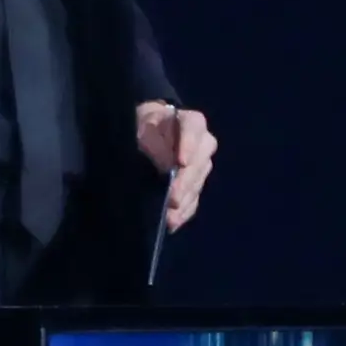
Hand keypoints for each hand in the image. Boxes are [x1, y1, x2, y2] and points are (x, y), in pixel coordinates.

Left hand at [135, 102, 216, 230]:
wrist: (147, 134)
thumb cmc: (144, 126)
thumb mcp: (142, 127)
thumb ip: (151, 141)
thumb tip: (165, 165)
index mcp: (191, 122)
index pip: (194, 128)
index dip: (190, 144)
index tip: (182, 162)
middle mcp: (203, 144)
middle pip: (199, 163)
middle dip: (185, 183)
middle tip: (173, 199)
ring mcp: (201, 166)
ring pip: (197, 184)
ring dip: (184, 202)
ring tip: (170, 218)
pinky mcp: (195, 185)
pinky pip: (194, 200)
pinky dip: (182, 213)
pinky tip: (172, 224)